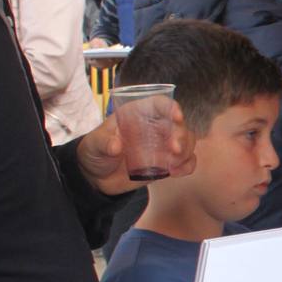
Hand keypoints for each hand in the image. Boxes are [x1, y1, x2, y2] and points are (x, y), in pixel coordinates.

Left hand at [77, 96, 195, 194]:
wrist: (96, 177)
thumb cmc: (95, 152)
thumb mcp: (94, 144)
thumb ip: (104, 142)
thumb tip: (116, 146)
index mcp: (137, 114)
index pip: (159, 104)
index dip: (170, 107)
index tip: (177, 117)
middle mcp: (154, 127)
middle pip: (177, 124)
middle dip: (181, 135)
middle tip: (175, 149)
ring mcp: (162, 145)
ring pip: (186, 141)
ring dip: (186, 151)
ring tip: (173, 164)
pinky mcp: (165, 162)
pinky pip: (185, 161)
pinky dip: (187, 165)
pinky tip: (177, 172)